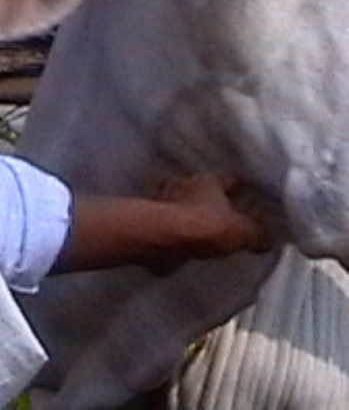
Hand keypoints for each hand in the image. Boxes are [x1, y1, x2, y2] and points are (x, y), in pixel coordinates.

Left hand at [157, 171, 271, 259]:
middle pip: (204, 190)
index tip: (251, 199)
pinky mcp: (152, 218)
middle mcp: (184, 183)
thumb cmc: (204, 226)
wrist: (162, 238)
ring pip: (184, 204)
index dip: (242, 190)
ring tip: (205, 232)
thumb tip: (269, 238)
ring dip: (192, 214)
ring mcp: (165, 199)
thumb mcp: (242, 231)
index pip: (230, 180)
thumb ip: (258, 233)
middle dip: (213, 202)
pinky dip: (178, 229)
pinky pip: (170, 221)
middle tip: (226, 217)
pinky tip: (186, 242)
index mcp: (208, 179)